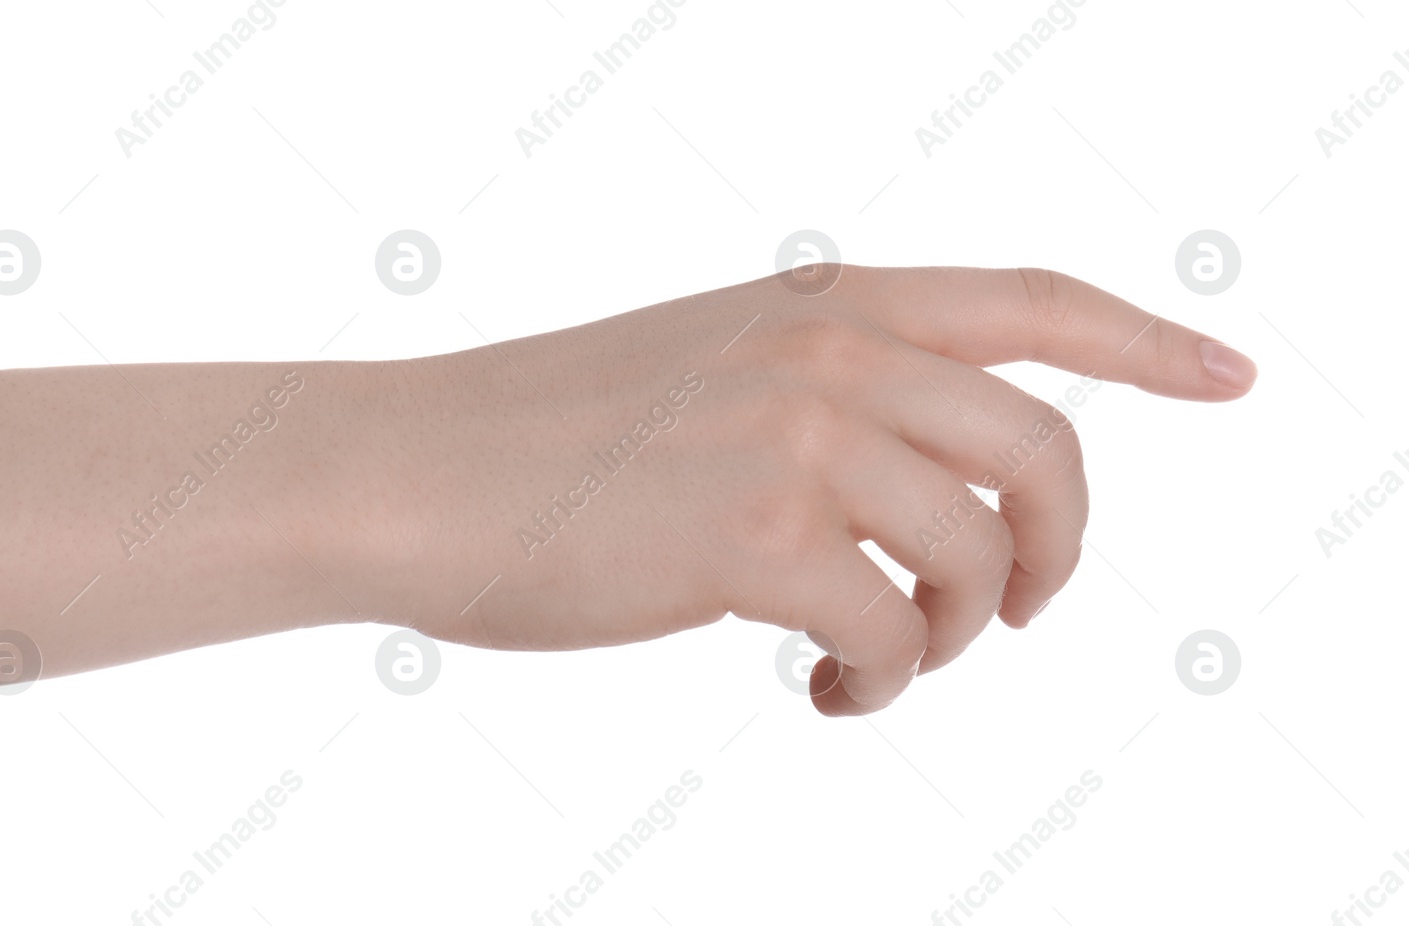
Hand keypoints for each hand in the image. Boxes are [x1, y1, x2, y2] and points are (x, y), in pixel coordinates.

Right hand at [318, 265, 1256, 715]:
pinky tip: (829, 696)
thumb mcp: (708, 371)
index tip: (1229, 377)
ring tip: (880, 666)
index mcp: (822, 305)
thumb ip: (824, 395)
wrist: (412, 471)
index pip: (1032, 300)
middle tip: (1020, 613)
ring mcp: (797, 438)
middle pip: (1042, 452)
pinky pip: (894, 635)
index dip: (1147, 339)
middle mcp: (830, 354)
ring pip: (978, 557)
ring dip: (955, 636)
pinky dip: (884, 685)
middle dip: (1061, 550)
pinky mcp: (757, 536)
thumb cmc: (544, 440)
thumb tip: (928, 488)